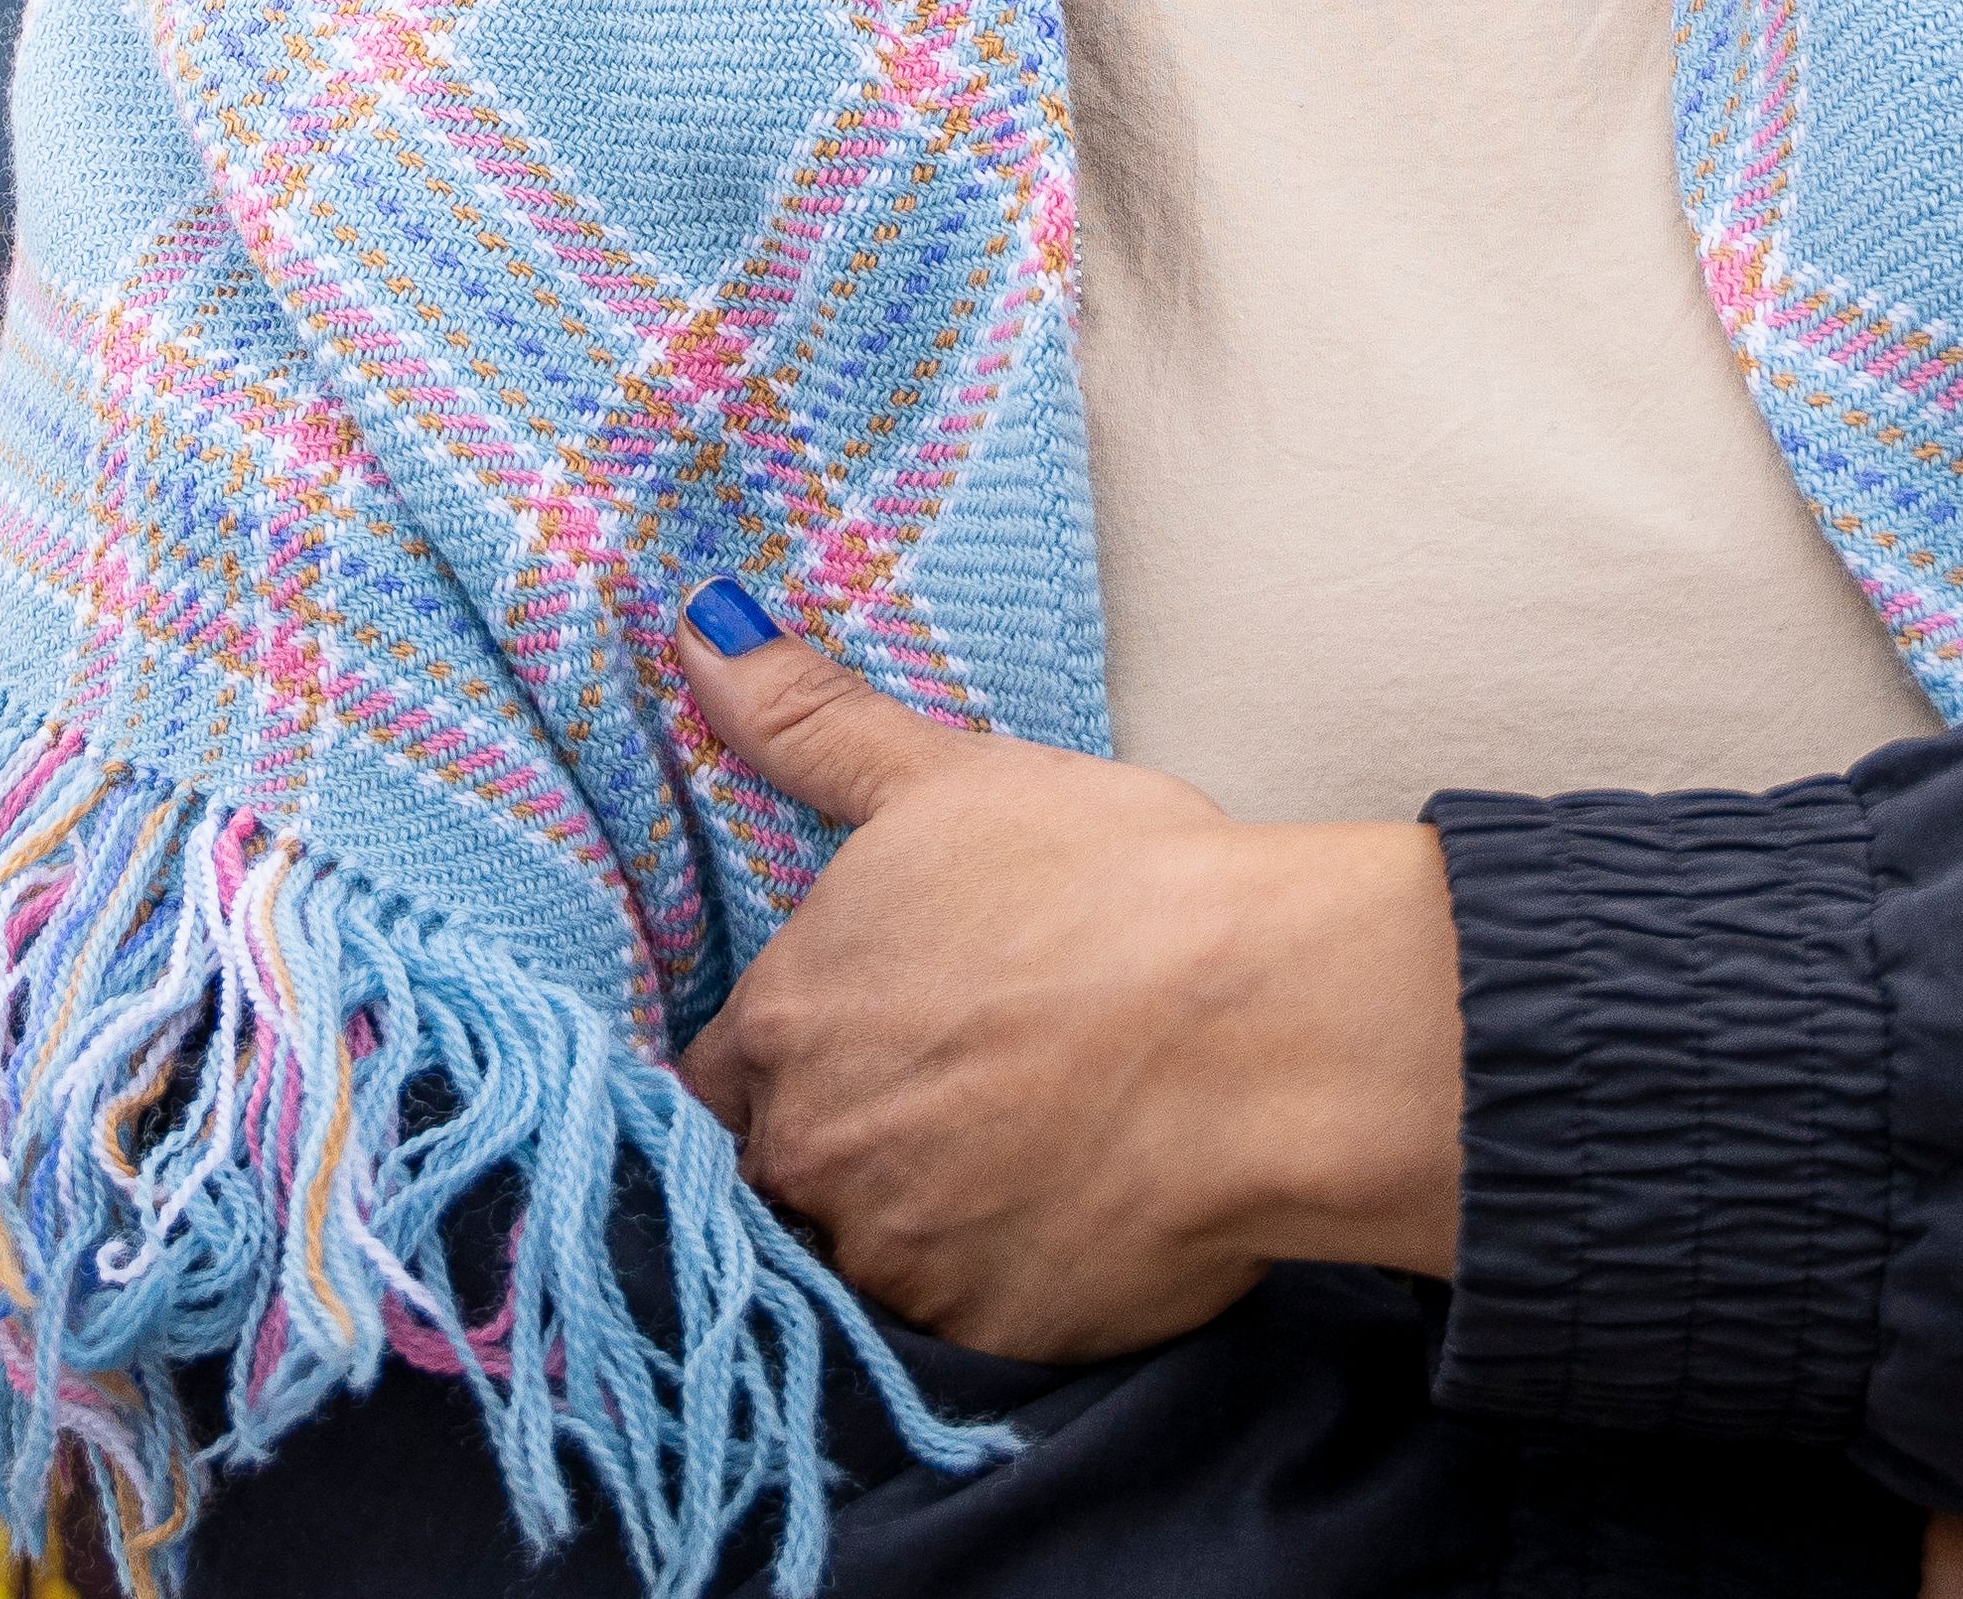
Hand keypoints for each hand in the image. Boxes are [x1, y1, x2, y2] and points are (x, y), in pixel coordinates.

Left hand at [663, 606, 1463, 1359]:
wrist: (1265, 1027)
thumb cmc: (1111, 885)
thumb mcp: (946, 782)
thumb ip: (807, 725)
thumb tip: (697, 628)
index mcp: (782, 1020)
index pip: (717, 1078)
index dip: (785, 1064)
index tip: (860, 1050)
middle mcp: (809, 1152)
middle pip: (782, 1174)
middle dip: (848, 1146)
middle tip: (962, 1101)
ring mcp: (892, 1256)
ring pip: (868, 1256)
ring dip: (921, 1218)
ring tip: (1026, 1156)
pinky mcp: (984, 1334)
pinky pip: (964, 1320)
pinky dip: (1005, 1277)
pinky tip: (1075, 1212)